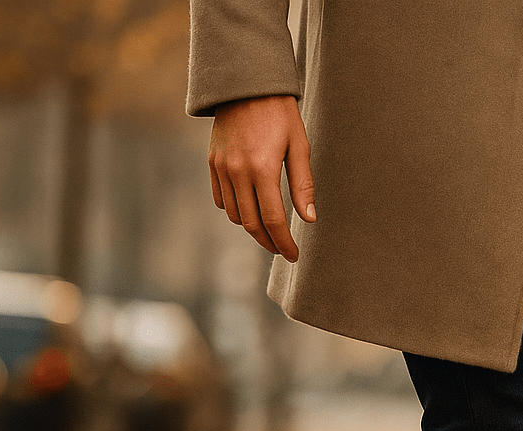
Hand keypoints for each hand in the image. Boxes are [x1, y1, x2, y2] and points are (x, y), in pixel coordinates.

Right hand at [208, 95, 314, 262]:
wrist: (246, 83)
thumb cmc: (280, 113)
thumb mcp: (299, 146)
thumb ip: (303, 185)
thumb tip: (309, 219)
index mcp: (263, 169)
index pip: (274, 220)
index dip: (284, 243)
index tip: (294, 256)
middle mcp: (238, 171)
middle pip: (252, 224)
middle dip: (269, 242)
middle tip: (282, 250)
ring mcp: (222, 167)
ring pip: (235, 215)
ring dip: (253, 227)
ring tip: (269, 230)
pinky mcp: (213, 162)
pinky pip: (221, 199)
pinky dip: (236, 211)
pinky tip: (250, 209)